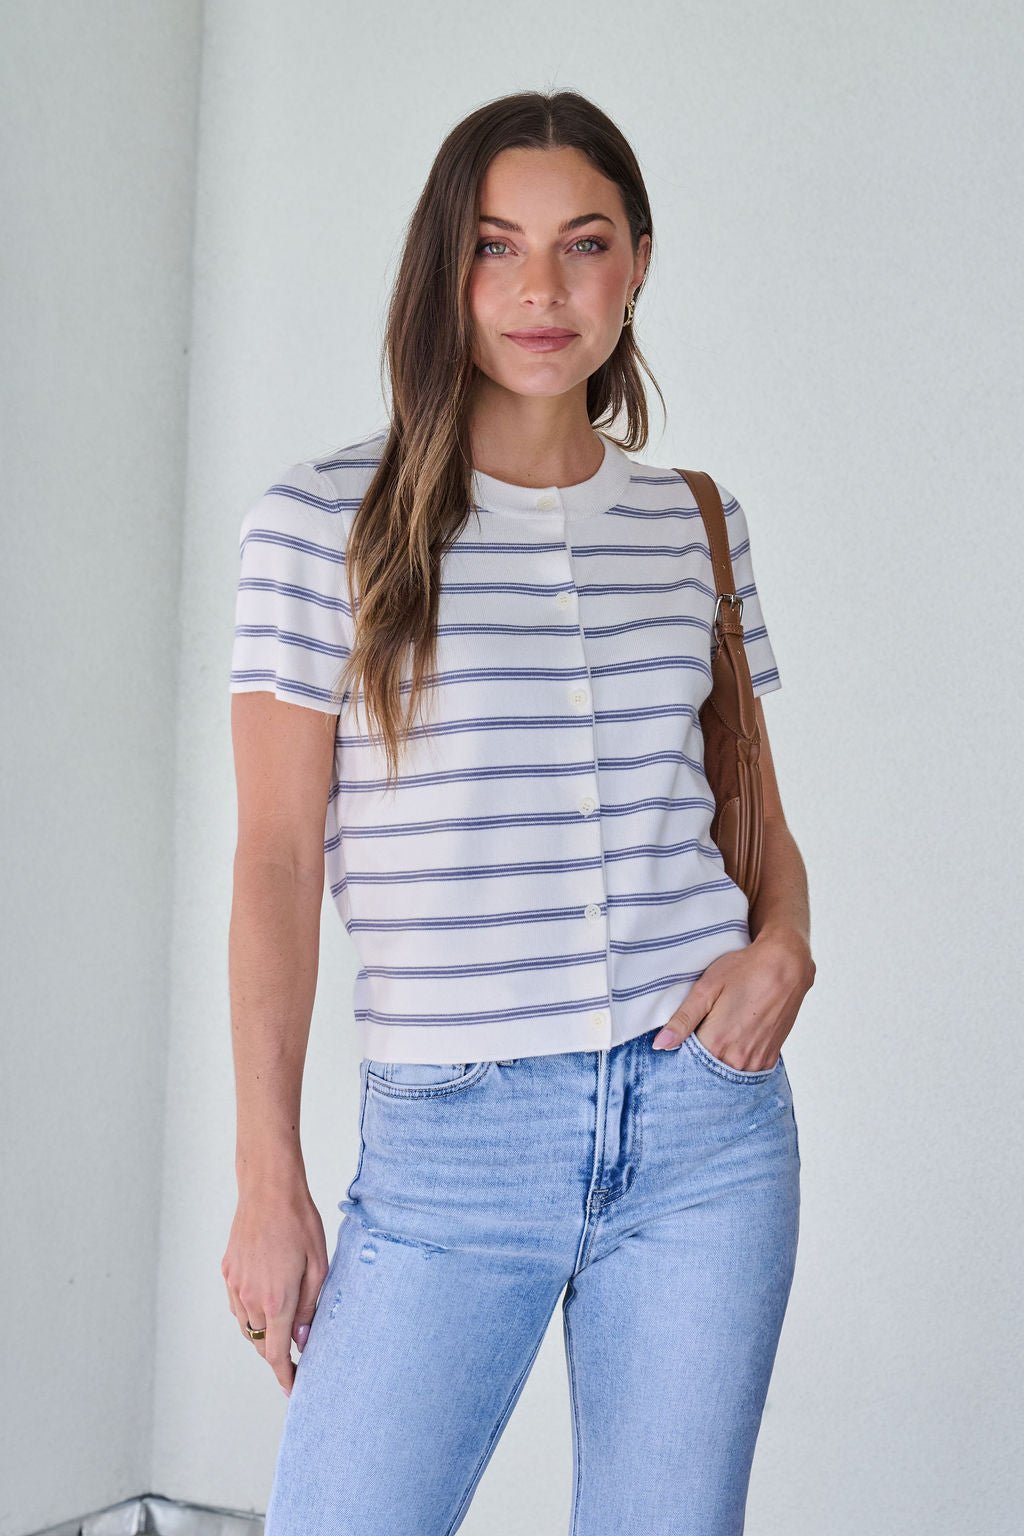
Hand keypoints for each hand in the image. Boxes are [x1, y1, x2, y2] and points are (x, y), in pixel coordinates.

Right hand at [221, 1181, 328, 1396]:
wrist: (268, 1190)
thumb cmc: (299, 1222)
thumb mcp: (318, 1266)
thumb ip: (310, 1308)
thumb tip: (303, 1341)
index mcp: (276, 1300)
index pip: (277, 1354)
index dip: (286, 1376)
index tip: (293, 1390)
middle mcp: (250, 1298)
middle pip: (261, 1343)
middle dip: (278, 1354)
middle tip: (298, 1351)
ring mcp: (235, 1285)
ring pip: (248, 1326)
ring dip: (264, 1333)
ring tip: (285, 1324)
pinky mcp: (227, 1271)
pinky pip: (238, 1305)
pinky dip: (251, 1312)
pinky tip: (267, 1298)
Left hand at [651, 927, 814, 1070]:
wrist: (786, 966)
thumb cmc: (744, 970)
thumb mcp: (706, 989)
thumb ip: (683, 1020)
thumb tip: (659, 1044)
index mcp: (717, 1042)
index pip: (687, 1063)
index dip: (680, 1052)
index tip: (680, 1039)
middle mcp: (738, 1059)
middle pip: (707, 1071)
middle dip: (698, 1059)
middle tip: (700, 1031)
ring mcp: (756, 1061)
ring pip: (726, 1073)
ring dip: (718, 1060)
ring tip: (720, 1032)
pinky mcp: (770, 1059)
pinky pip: (745, 1069)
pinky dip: (736, 1060)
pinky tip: (735, 1039)